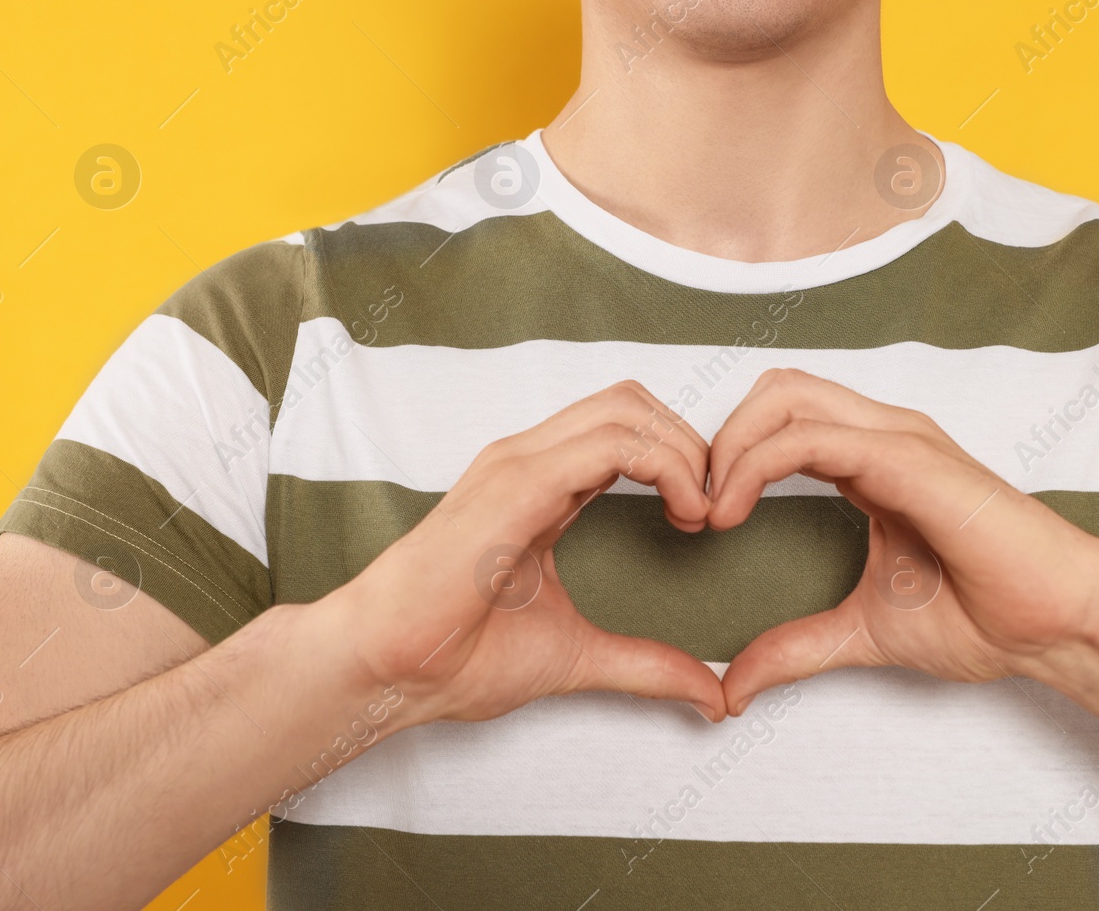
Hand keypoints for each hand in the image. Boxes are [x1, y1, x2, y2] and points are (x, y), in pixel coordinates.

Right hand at [325, 380, 726, 722]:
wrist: (386, 669)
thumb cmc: (453, 656)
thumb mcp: (576, 656)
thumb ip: (645, 665)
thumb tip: (712, 696)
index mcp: (539, 484)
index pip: (625, 427)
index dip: (680, 459)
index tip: (704, 520)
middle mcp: (528, 460)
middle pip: (632, 402)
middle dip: (690, 445)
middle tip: (713, 509)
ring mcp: (518, 464)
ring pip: (627, 407)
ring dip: (684, 451)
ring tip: (700, 512)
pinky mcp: (516, 483)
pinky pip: (611, 443)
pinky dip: (665, 465)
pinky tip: (683, 513)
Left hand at [708, 369, 1098, 714]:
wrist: (1061, 625)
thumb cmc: (991, 616)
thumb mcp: (864, 633)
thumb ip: (798, 648)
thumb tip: (734, 684)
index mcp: (874, 462)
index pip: (782, 418)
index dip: (729, 456)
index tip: (700, 520)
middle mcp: (885, 436)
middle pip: (774, 389)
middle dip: (719, 438)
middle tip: (697, 507)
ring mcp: (900, 440)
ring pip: (785, 396)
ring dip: (730, 445)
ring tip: (712, 510)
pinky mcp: (911, 461)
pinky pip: (814, 437)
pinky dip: (758, 464)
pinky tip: (734, 510)